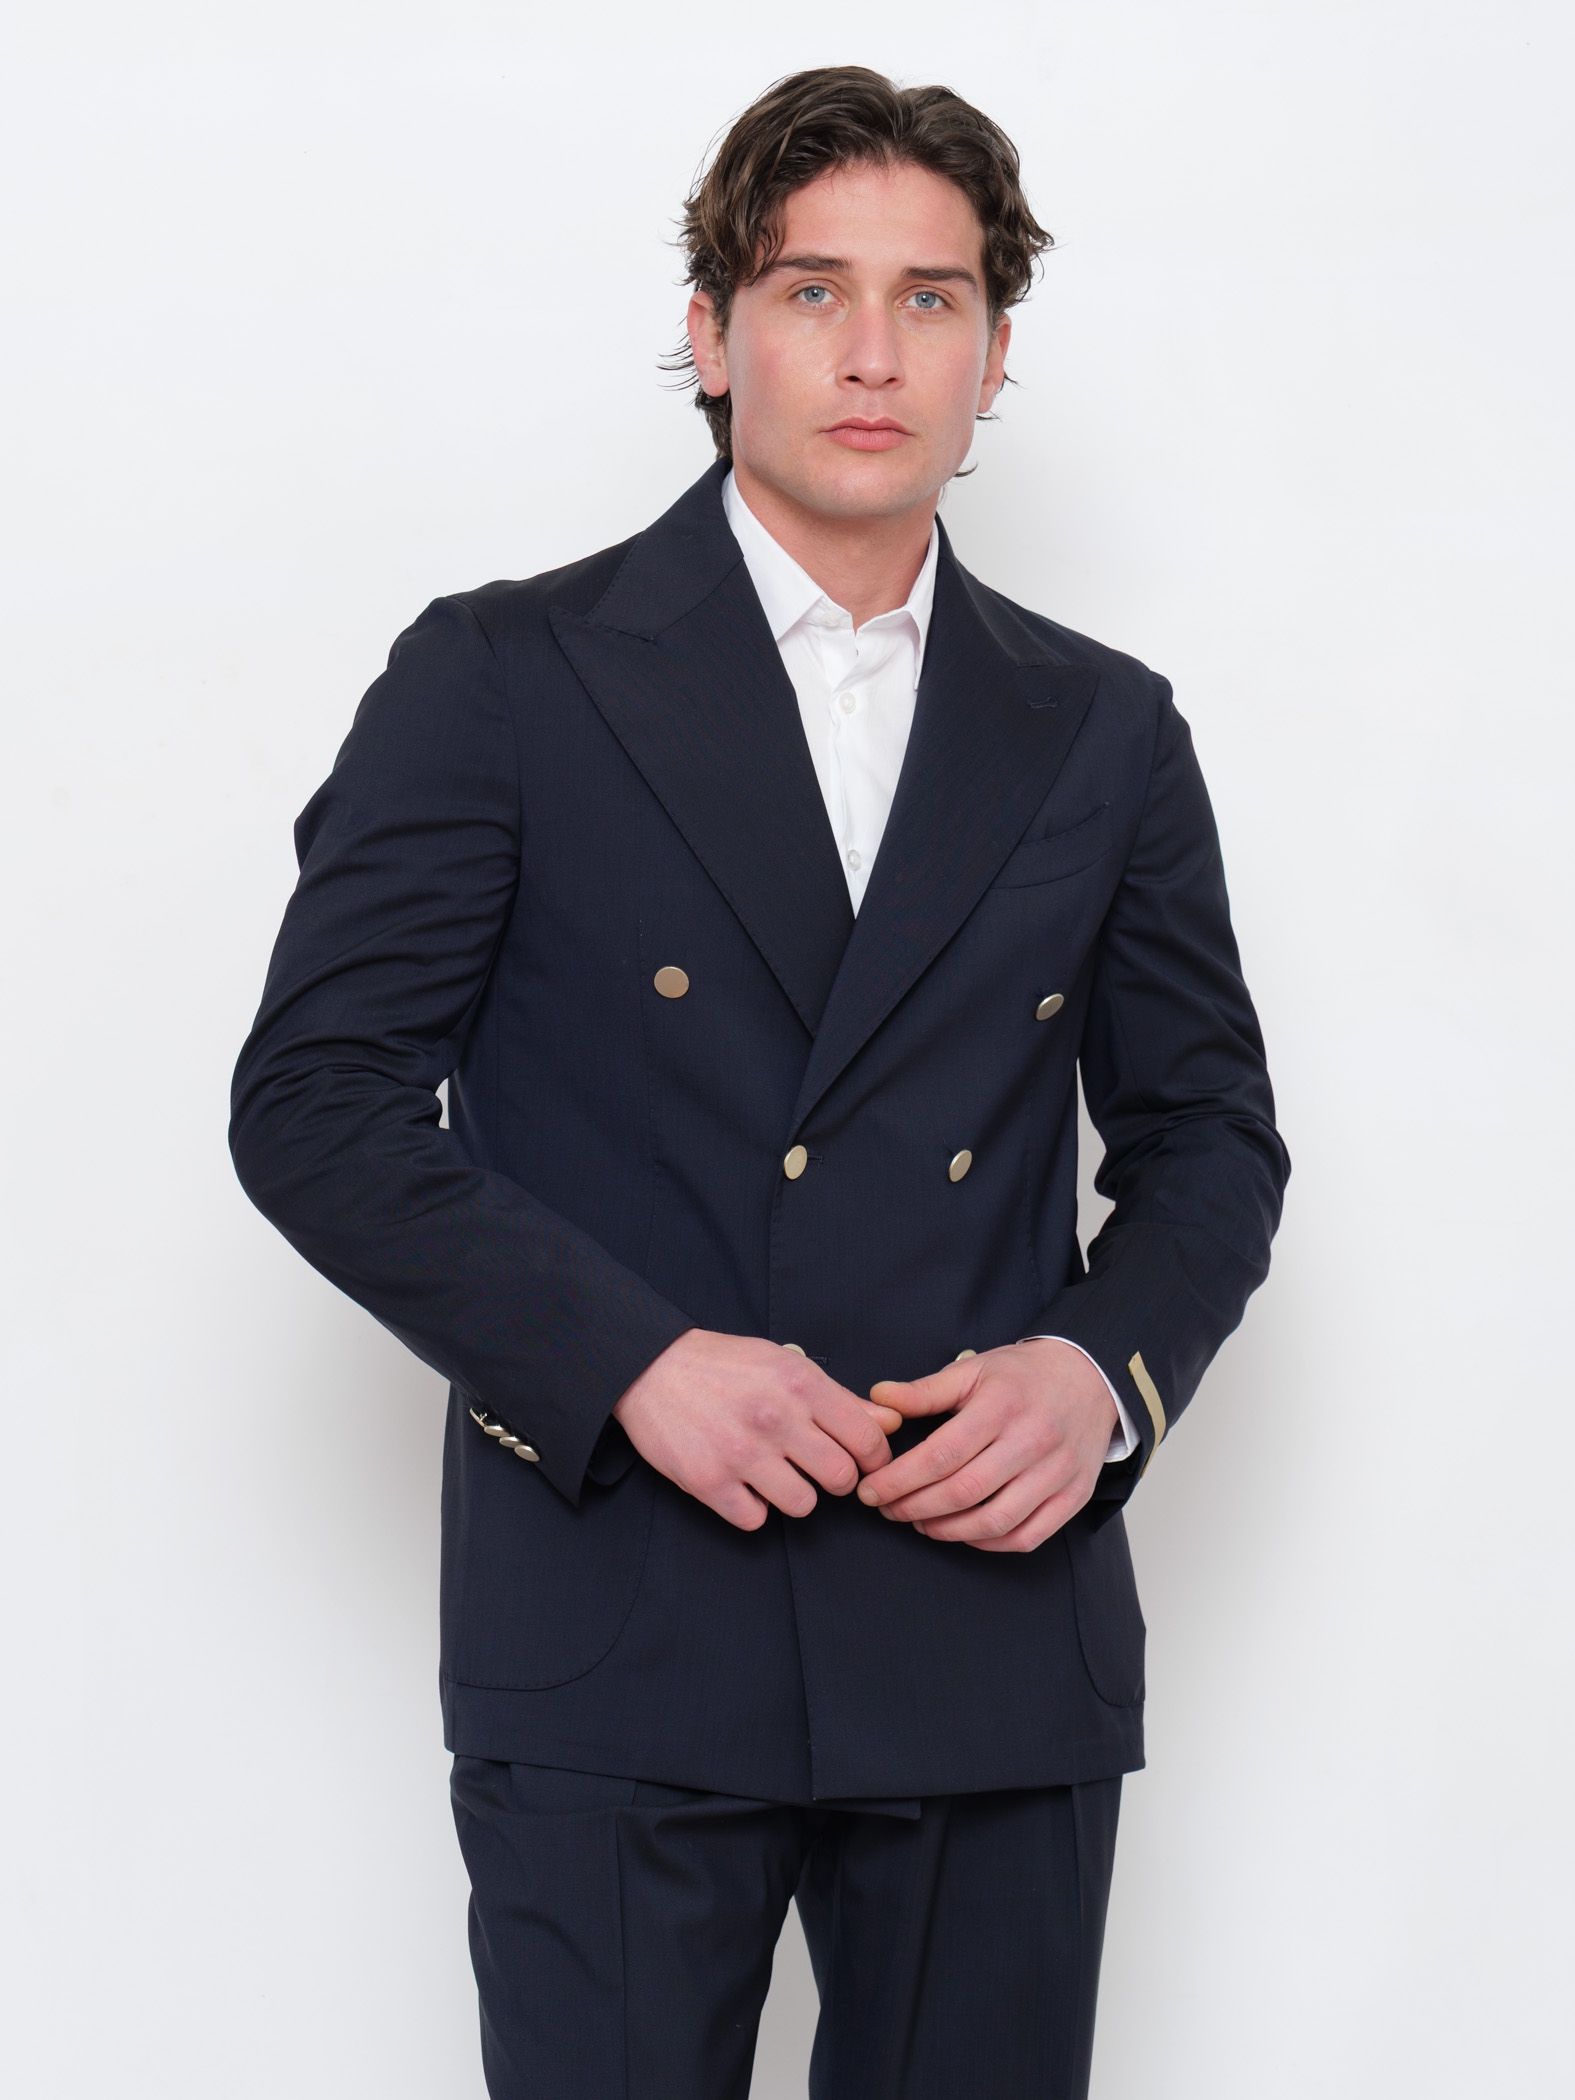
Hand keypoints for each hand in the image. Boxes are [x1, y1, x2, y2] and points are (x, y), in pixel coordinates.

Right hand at [613, 1328, 898, 1531]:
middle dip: (836, 1479)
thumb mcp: (786, 1366)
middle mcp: (775, 1418)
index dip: (874, 1458)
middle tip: (817, 1468)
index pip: (868, 1439)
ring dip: (796, 1495)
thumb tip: (891, 1422)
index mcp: (801, 1383)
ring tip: (777, 1474)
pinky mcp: (708, 1482)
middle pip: (841, 1478)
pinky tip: (744, 1484)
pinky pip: (756, 1520)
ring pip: (804, 1505)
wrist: (650, 1369)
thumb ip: (840, 1398)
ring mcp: (741, 1453)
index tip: (862, 1461)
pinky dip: (754, 1508)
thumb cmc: (725, 1365)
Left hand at [856, 1339, 1117, 1551]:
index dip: (899, 1479)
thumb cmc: (1024, 1375)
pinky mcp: (1075, 1495)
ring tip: (921, 1523)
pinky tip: (964, 1533)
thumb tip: (879, 1399)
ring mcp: (1057, 1472)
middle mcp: (1033, 1440)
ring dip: (948, 1532)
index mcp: (1001, 1405)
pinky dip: (990, 1544)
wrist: (1091, 1377)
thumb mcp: (973, 1370)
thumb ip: (925, 1390)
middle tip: (889, 1510)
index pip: (941, 1454)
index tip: (871, 1491)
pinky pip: (1028, 1536)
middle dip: (915, 1508)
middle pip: (963, 1491)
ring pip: (994, 1521)